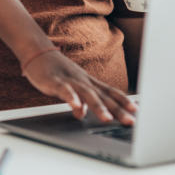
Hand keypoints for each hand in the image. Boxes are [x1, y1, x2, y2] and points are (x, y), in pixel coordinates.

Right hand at [22, 49, 137, 124]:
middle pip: (103, 96)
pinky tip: (76, 108)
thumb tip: (81, 114)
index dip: (123, 101)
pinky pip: (65, 90)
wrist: (38, 53)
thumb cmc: (56, 72)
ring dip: (98, 107)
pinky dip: (72, 98)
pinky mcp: (55, 82)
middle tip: (130, 121)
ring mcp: (71, 80)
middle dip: (118, 110)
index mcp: (89, 82)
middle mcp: (83, 81)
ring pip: (87, 94)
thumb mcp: (70, 88)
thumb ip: (78, 101)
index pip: (110, 92)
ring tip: (107, 119)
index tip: (136, 111)